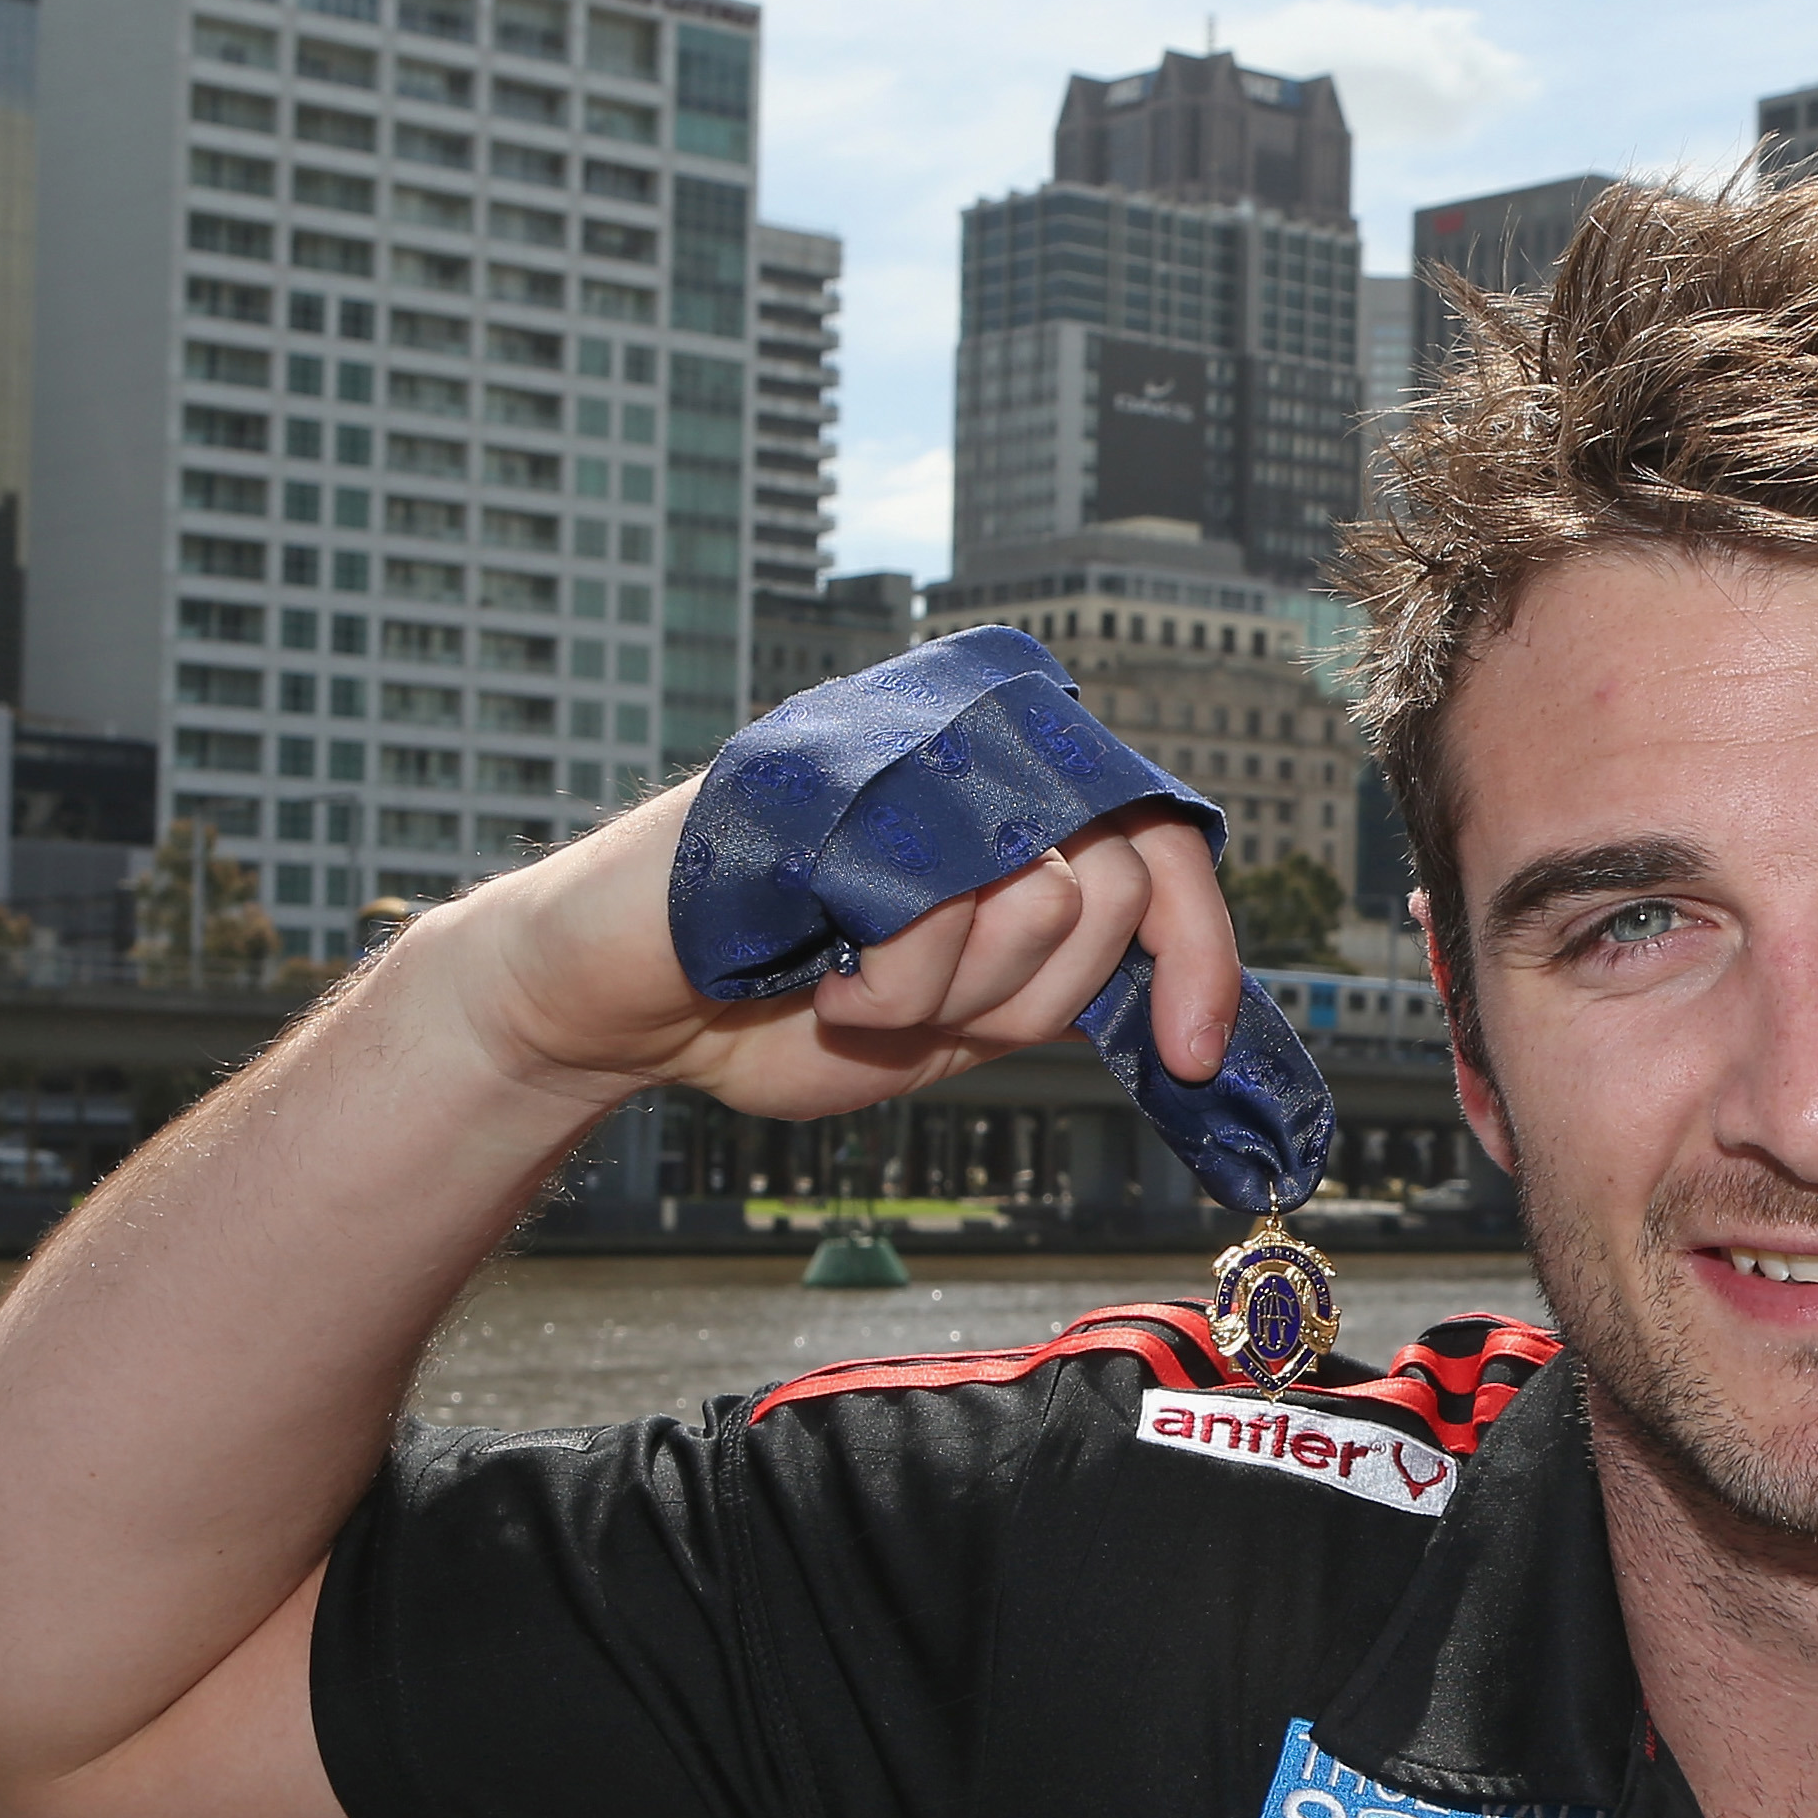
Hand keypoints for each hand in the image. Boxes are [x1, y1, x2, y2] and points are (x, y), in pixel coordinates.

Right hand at [442, 776, 1243, 1123]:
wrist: (613, 1004)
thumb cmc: (775, 1008)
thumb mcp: (953, 1015)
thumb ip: (1052, 980)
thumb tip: (1185, 988)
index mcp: (1002, 808)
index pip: (1161, 844)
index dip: (1204, 955)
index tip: (1195, 1057)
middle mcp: (967, 760)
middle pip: (1115, 886)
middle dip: (1026, 995)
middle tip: (915, 1007)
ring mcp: (903, 762)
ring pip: (1043, 907)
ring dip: (942, 999)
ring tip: (849, 986)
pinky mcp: (842, 787)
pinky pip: (943, 908)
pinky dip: (889, 990)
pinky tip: (817, 980)